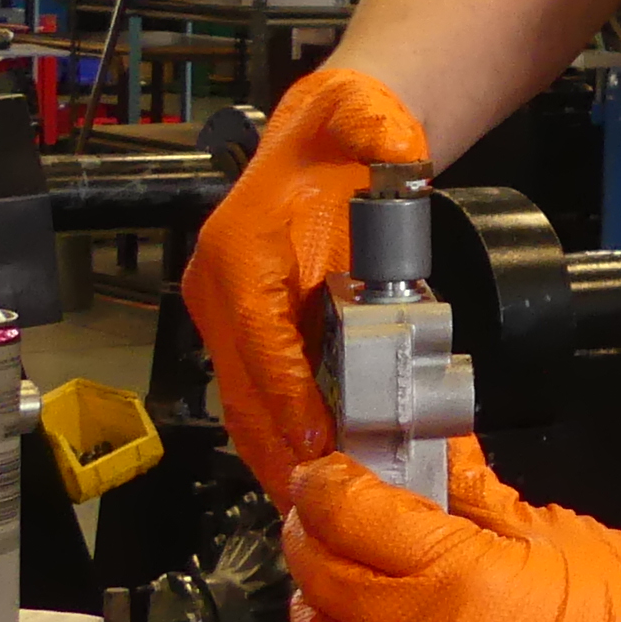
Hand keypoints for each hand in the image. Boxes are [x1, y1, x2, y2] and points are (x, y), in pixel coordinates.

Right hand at [180, 68, 427, 504]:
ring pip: (243, 404)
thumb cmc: (338, 135)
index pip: (259, 338)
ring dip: (277, 456)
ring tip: (320, 503)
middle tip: (323, 497)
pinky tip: (314, 472)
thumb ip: (382, 130)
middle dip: (280, 448)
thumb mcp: (363, 118)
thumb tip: (401, 149)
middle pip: (242, 388)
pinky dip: (280, 437)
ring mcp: (226, 313)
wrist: (325, 132)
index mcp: (239, 249)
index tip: (315, 442)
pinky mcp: (243, 331)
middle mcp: (219, 286)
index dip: (286, 395)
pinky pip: (257, 396)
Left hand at [287, 439, 620, 621]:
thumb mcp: (551, 529)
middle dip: (312, 535)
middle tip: (323, 516)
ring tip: (330, 590)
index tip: (326, 474)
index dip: (327, 486)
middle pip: (328, 578)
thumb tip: (430, 454)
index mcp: (462, 574)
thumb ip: (474, 495)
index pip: (354, 516)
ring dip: (313, 612)